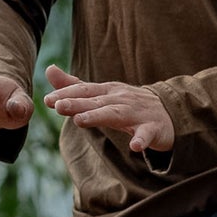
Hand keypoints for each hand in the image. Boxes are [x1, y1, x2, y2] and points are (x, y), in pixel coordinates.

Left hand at [43, 62, 173, 152]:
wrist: (168, 111)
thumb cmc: (128, 104)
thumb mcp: (101, 93)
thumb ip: (74, 84)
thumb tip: (49, 69)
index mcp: (108, 92)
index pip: (85, 90)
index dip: (66, 94)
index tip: (48, 99)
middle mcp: (121, 99)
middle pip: (96, 101)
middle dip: (77, 102)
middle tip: (58, 106)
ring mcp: (138, 113)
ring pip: (116, 114)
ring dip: (98, 116)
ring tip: (80, 120)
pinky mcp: (153, 128)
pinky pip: (147, 134)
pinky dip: (142, 140)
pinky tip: (135, 147)